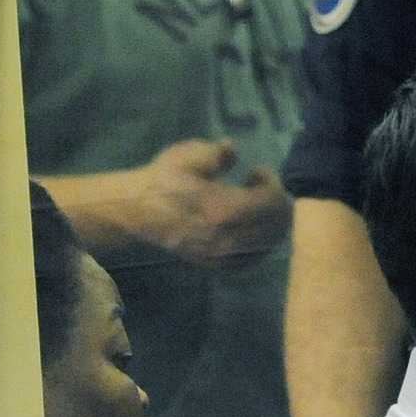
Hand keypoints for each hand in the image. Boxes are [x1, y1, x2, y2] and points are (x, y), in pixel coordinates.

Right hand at [135, 141, 291, 263]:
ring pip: (269, 244)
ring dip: (270, 222)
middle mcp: (229, 239)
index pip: (273, 202)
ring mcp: (224, 256)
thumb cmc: (164, 181)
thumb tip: (234, 151)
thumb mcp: (189, 156)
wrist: (137, 211)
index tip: (255, 172)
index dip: (271, 183)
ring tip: (251, 206)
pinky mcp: (217, 265)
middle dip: (275, 203)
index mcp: (225, 211)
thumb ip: (219, 153)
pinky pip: (253, 258)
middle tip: (258, 188)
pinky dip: (260, 242)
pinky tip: (247, 226)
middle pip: (278, 226)